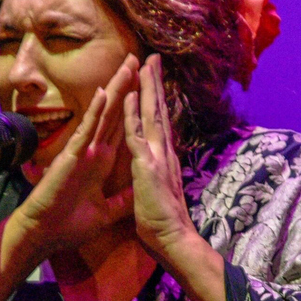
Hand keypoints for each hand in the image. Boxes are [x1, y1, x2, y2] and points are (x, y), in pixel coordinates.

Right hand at [9, 54, 137, 256]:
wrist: (45, 235)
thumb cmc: (69, 225)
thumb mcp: (106, 212)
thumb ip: (122, 200)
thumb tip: (138, 193)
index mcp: (102, 162)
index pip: (122, 127)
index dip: (133, 106)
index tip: (145, 85)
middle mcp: (93, 151)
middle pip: (114, 112)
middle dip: (125, 86)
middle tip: (136, 59)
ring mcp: (82, 151)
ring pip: (102, 114)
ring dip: (114, 89)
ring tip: (126, 65)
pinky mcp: (72, 157)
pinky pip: (86, 130)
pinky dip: (95, 112)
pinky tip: (103, 93)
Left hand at [122, 54, 200, 264]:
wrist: (173, 241)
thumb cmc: (163, 224)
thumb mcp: (157, 197)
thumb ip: (156, 181)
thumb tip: (157, 176)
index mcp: (164, 160)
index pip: (160, 124)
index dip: (156, 102)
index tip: (155, 82)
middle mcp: (164, 153)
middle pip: (158, 111)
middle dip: (155, 84)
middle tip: (154, 59)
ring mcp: (157, 157)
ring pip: (150, 115)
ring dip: (146, 89)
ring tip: (145, 64)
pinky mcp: (147, 166)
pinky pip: (136, 135)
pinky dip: (131, 115)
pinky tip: (127, 96)